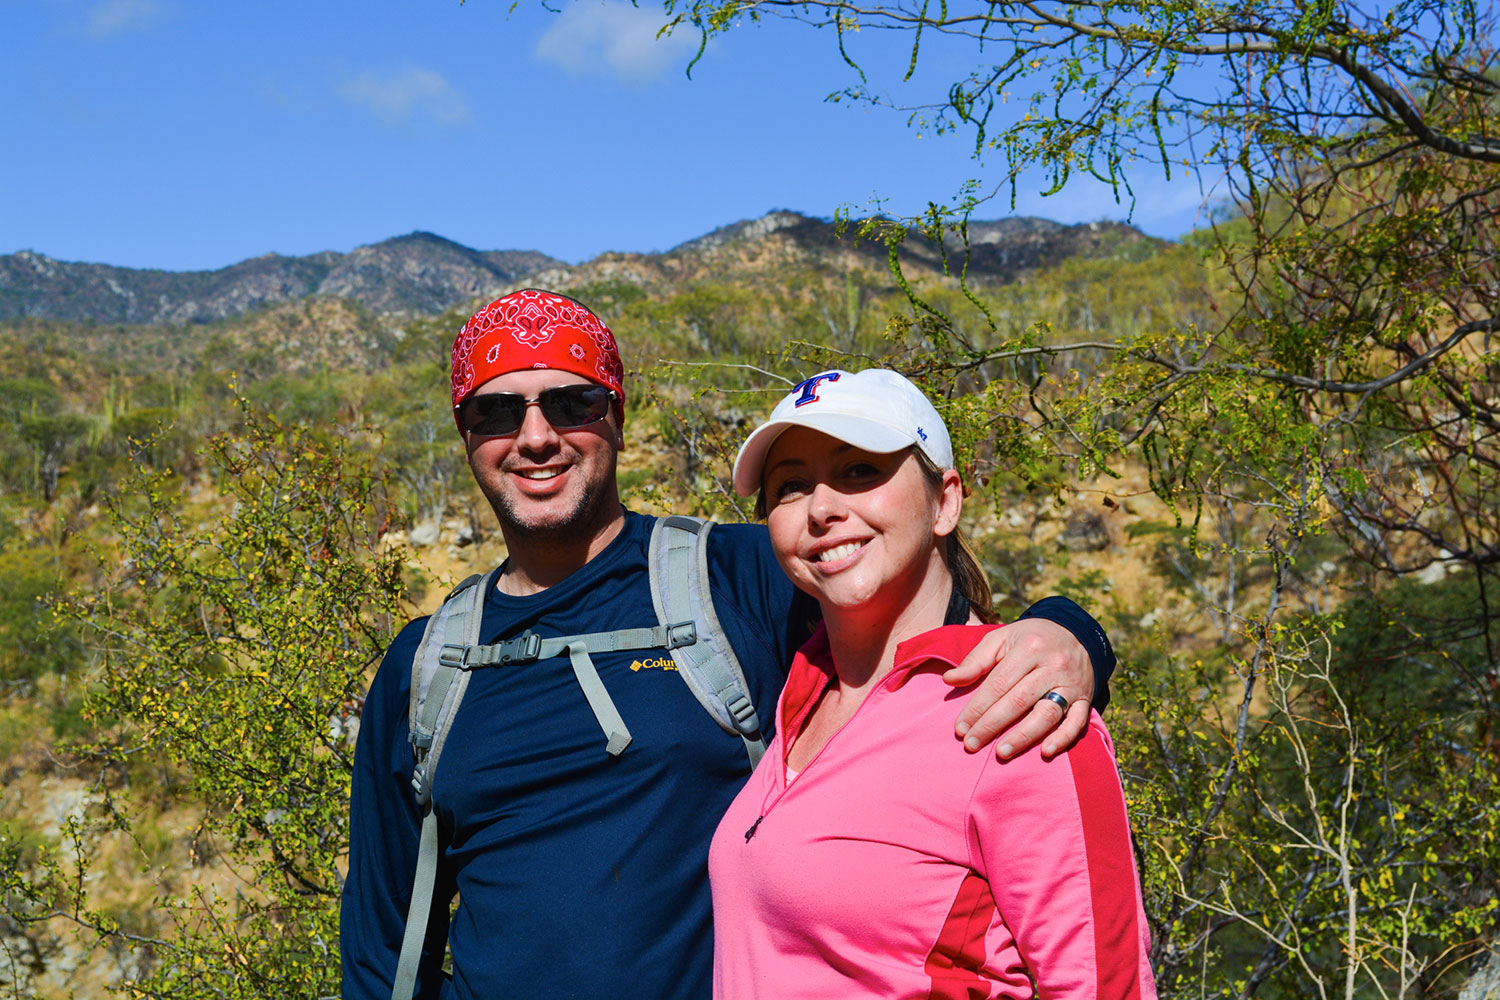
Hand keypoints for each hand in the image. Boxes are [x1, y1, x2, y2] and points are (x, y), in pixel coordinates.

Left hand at [945, 617, 1094, 759]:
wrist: (1077, 633)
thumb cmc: (1030, 639)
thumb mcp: (1001, 638)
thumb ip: (976, 660)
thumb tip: (949, 680)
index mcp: (1029, 648)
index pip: (998, 683)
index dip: (977, 707)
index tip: (960, 728)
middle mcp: (1053, 666)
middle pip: (1018, 701)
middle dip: (992, 725)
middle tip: (971, 744)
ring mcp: (1072, 684)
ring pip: (1046, 714)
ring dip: (1023, 737)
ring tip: (1001, 753)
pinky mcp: (1086, 699)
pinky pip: (1077, 722)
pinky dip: (1063, 739)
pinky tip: (1045, 752)